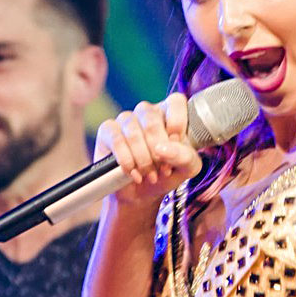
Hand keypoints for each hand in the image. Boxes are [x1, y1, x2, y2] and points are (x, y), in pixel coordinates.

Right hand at [94, 93, 201, 212]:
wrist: (141, 194)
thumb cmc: (166, 175)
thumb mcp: (187, 169)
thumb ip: (185, 156)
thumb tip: (165, 148)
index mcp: (170, 113)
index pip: (176, 102)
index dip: (177, 124)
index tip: (176, 148)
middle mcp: (147, 112)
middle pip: (152, 120)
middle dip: (158, 151)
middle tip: (162, 170)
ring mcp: (126, 119)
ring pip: (133, 132)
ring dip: (143, 160)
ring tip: (149, 176)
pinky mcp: (108, 130)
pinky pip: (116, 140)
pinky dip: (126, 161)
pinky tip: (133, 173)